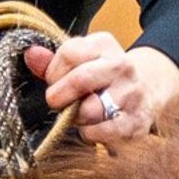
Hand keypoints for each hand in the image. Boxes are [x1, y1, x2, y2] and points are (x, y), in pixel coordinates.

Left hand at [24, 34, 178, 144]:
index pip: (69, 53)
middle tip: (58, 103)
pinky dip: (89, 134)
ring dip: (76, 117)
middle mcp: (122, 66)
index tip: (56, 81)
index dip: (54, 72)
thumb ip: (52, 62)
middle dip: (59, 96)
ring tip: (80, 114)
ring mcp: (131, 94)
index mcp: (105, 45)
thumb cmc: (103, 79)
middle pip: (80, 80)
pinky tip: (93, 128)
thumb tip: (30, 54)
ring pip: (89, 110)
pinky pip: (100, 132)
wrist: (149, 91)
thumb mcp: (81, 62)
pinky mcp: (135, 122)